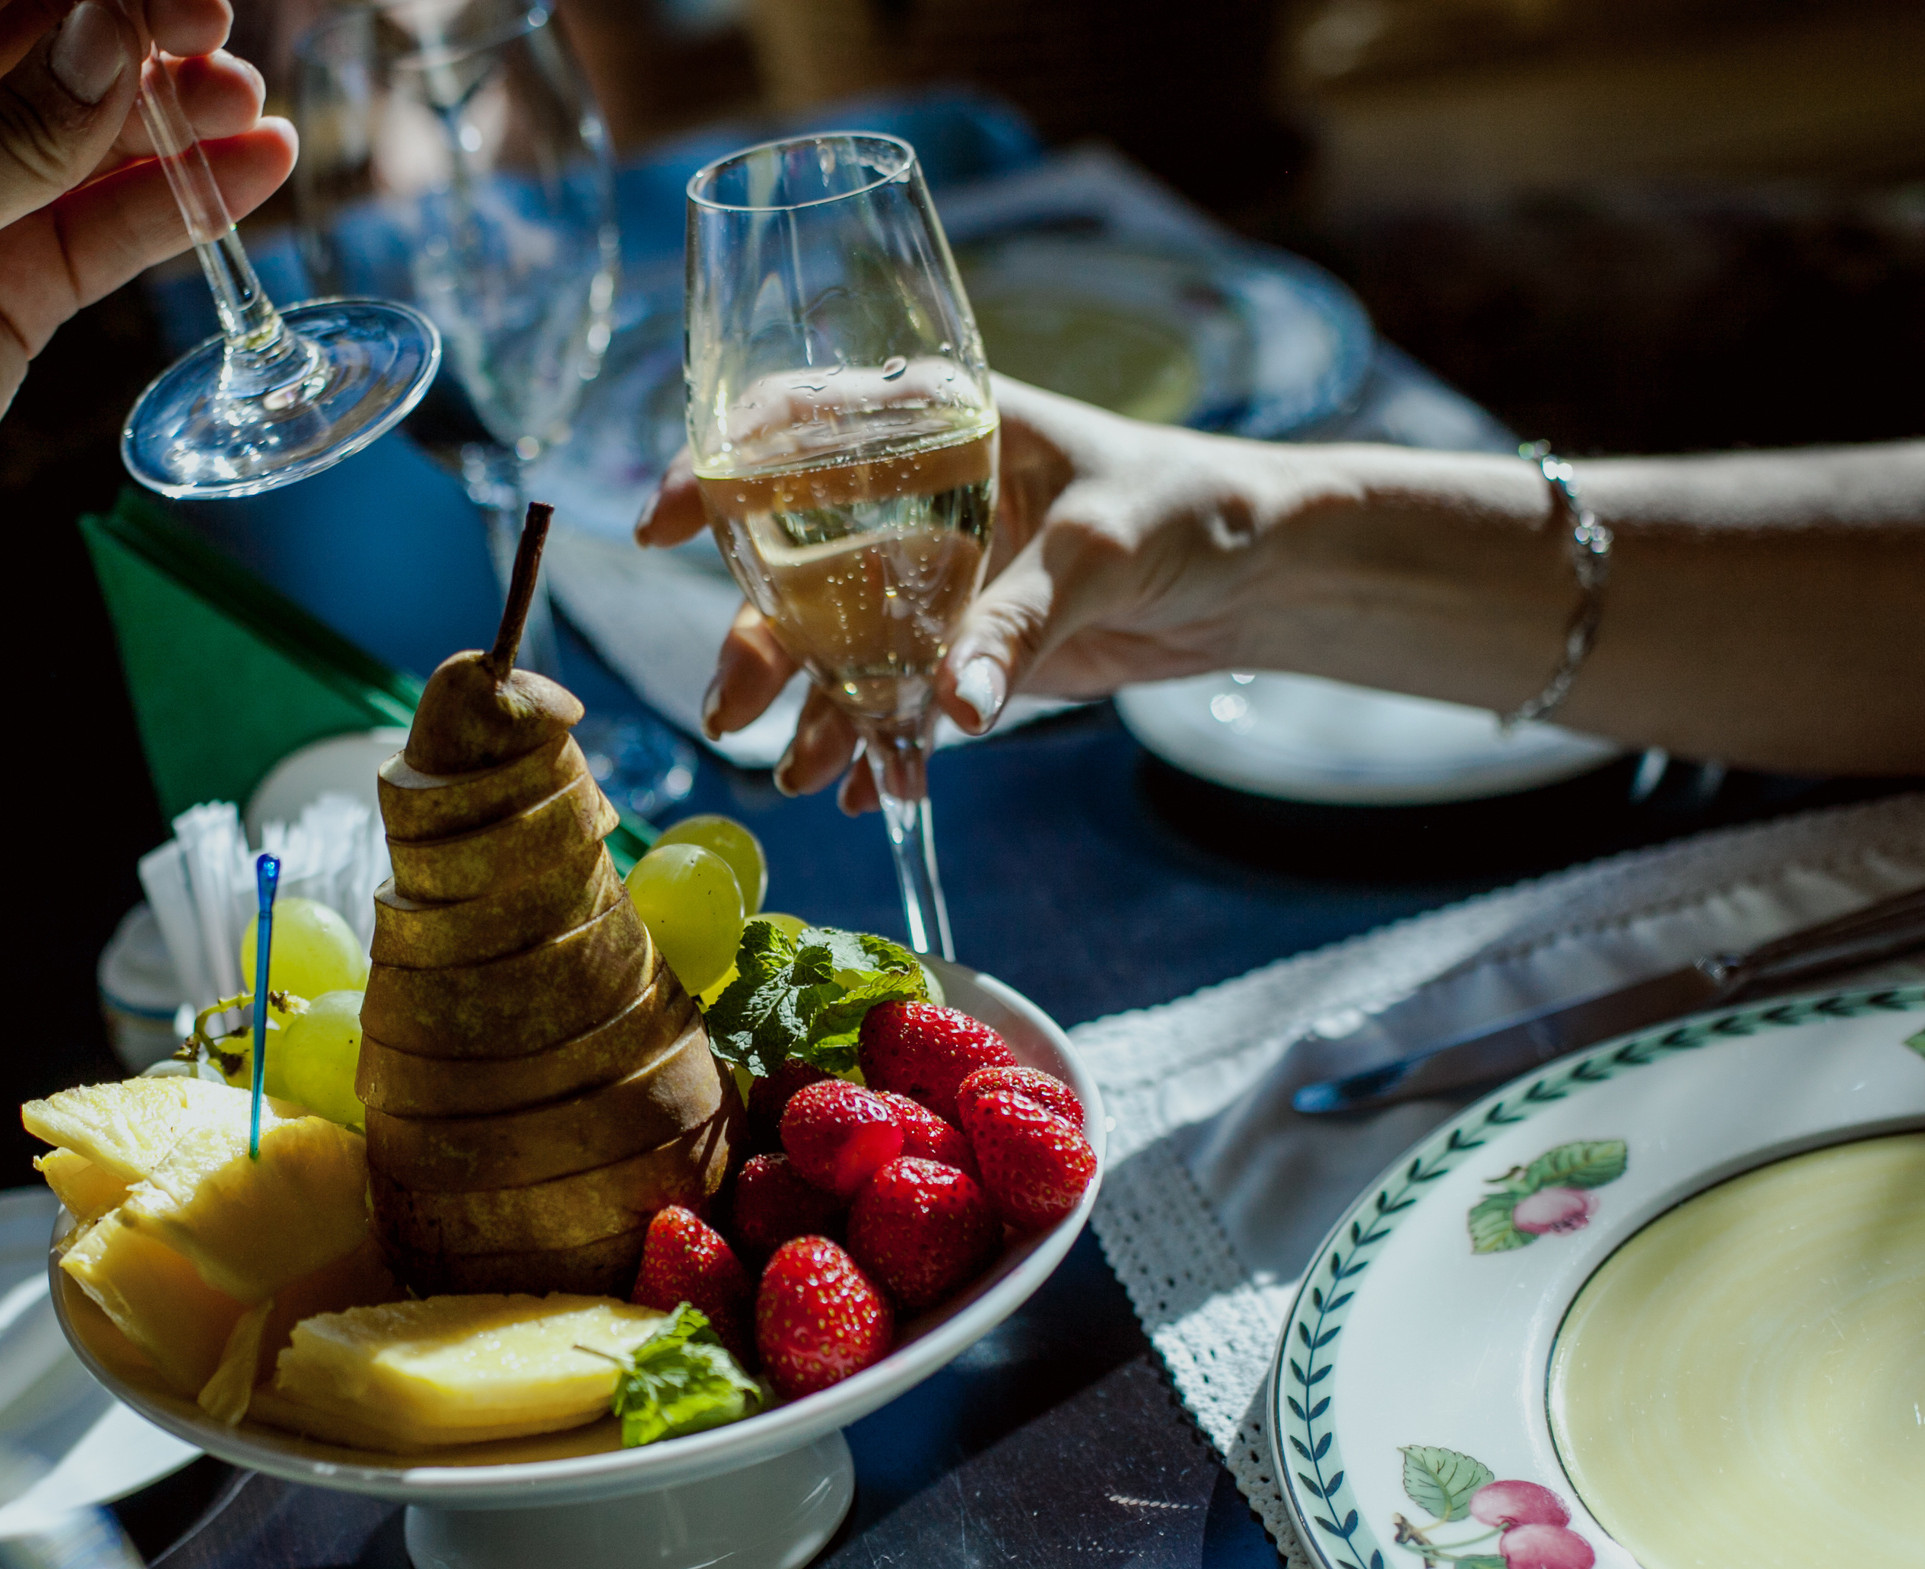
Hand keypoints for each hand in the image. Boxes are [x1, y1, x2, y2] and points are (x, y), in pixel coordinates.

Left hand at [0, 0, 293, 757]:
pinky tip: (247, 174)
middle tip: (223, 39)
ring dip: (173, 121)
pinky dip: (176, 206)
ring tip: (252, 110)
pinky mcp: (8, 295)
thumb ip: (16, 137)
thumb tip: (115, 32)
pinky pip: (106, 232)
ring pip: (92, 142)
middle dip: (140, 39)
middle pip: (50, 52)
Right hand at [636, 374, 1305, 811]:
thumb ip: (1020, 623)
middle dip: (756, 640)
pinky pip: (893, 698)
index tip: (664, 525)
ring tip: (805, 776)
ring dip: (810, 710)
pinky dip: (877, 745)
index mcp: (934, 424)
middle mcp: (909, 498)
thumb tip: (955, 707)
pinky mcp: (959, 647)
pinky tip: (866, 789)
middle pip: (791, 561)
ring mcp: (928, 578)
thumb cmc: (1189, 509)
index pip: (793, 427)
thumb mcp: (1102, 547)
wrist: (1260, 575)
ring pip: (833, 644)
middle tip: (730, 709)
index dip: (715, 468)